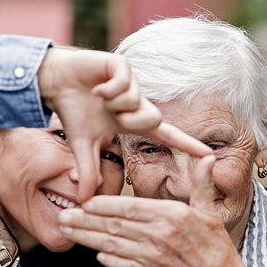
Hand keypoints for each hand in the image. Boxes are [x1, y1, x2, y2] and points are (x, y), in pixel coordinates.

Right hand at [38, 48, 211, 201]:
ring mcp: (132, 83)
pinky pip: (125, 85)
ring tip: (100, 97)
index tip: (209, 155)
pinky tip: (96, 88)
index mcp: (133, 121)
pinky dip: (106, 90)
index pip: (166, 136)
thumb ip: (89, 172)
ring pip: (138, 102)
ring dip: (114, 105)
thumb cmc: (74, 112)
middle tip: (111, 116)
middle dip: (130, 121)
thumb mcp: (82, 146)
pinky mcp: (122, 66)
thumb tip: (83, 200)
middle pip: (154, 119)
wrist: (57, 83)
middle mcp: (138, 103)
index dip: (187, 145)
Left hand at [57, 156, 262, 266]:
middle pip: (114, 227)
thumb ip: (202, 183)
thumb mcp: (208, 208)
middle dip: (85, 221)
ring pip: (112, 246)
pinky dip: (106, 259)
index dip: (105, 206)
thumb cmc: (212, 242)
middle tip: (63, 215)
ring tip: (67, 231)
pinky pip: (122, 266)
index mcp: (170, 216)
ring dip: (86, 238)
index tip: (86, 202)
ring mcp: (151, 257)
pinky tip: (93, 252)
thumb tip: (207, 158)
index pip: (130, 208)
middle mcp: (157, 236)